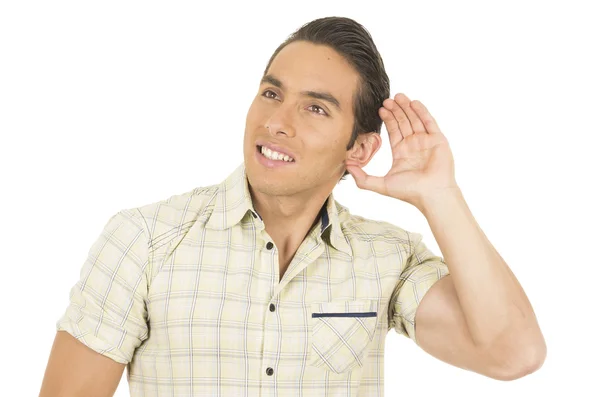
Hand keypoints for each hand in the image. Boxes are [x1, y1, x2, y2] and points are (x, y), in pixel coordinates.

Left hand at [345, 93, 457, 209]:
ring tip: (398, 96)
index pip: (393, 130)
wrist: (431, 194)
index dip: (387, 119)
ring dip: (407, 107)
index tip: (380, 109)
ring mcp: (426, 141)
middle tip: (386, 99)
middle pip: (403, 122)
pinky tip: (414, 103)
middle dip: (395, 110)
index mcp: (401, 152)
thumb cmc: (409, 192)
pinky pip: (429, 122)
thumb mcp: (381, 185)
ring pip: (415, 119)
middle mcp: (413, 144)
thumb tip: (347, 166)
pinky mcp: (438, 140)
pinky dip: (422, 112)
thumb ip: (362, 178)